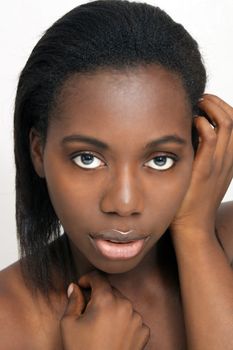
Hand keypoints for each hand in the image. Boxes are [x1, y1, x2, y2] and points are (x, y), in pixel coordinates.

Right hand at [60, 270, 149, 349]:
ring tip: (102, 326)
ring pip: (122, 304)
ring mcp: (137, 319)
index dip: (88, 279)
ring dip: (113, 309)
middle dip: (100, 296)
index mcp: (106, 300)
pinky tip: (114, 334)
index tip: (82, 285)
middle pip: (111, 291)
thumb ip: (73, 300)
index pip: (99, 278)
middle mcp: (125, 305)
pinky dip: (124, 321)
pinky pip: (132, 319)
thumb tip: (74, 287)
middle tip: (89, 311)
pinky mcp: (144, 332)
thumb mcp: (69, 324)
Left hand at [170, 94, 232, 239]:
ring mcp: (219, 164)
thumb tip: (193, 131)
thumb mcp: (207, 174)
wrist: (193, 225)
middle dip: (218, 102)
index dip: (225, 108)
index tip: (207, 103)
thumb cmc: (193, 198)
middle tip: (201, 98)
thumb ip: (205, 155)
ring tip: (197, 103)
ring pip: (226, 124)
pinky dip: (203, 123)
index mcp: (230, 159)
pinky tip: (191, 122)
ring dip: (211, 107)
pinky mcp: (205, 169)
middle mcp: (229, 159)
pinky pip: (210, 138)